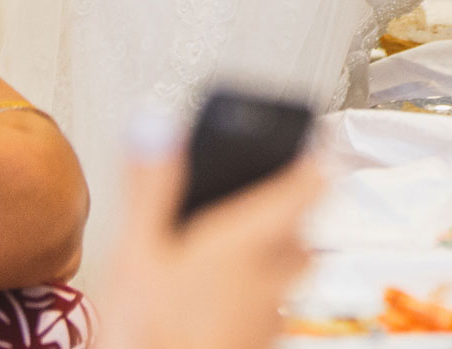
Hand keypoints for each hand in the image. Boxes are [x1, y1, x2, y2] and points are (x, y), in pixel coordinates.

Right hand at [99, 128, 322, 348]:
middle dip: (281, 209)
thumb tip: (155, 123)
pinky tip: (213, 303)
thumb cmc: (147, 338)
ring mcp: (273, 316)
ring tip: (225, 249)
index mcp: (254, 238)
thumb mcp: (136, 256)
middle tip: (248, 198)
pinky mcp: (262, 345)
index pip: (316, 181)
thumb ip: (152, 188)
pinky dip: (255, 292)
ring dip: (269, 253)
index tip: (305, 142)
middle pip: (303, 226)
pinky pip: (273, 306)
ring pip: (289, 269)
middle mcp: (278, 274)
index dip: (315, 156)